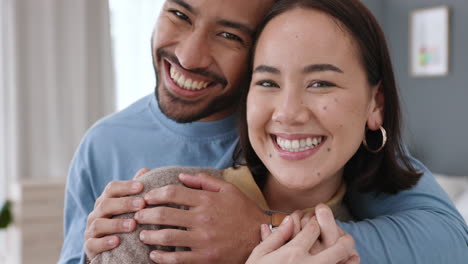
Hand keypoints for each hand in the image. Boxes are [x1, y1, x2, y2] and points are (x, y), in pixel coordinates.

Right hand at [84, 168, 147, 259]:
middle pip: (106, 204)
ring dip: (117, 224)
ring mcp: (91, 231)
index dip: (126, 186)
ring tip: (133, 225)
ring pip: (99, 224)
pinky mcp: (89, 247)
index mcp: (105, 201)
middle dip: (124, 203)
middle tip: (142, 204)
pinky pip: (93, 244)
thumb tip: (144, 170)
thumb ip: (136, 191)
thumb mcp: (129, 207)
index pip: (111, 188)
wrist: (111, 250)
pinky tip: (117, 241)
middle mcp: (96, 214)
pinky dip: (104, 243)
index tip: (142, 187)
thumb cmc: (123, 223)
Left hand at [136, 173, 269, 263]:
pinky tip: (154, 254)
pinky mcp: (204, 257)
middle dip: (145, 214)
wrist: (260, 237)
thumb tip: (181, 175)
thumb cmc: (243, 211)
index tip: (146, 198)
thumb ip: (204, 181)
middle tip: (137, 215)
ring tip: (142, 234)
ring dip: (149, 235)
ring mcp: (203, 239)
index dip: (154, 194)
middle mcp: (202, 219)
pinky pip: (177, 258)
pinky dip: (162, 257)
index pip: (172, 193)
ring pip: (167, 236)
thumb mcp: (228, 190)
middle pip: (164, 214)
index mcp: (206, 200)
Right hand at [247, 214, 358, 263]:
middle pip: (340, 247)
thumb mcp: (260, 255)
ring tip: (351, 253)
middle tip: (346, 238)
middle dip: (345, 239)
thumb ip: (276, 237)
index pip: (313, 228)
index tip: (314, 222)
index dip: (314, 221)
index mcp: (293, 253)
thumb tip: (289, 219)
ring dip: (351, 257)